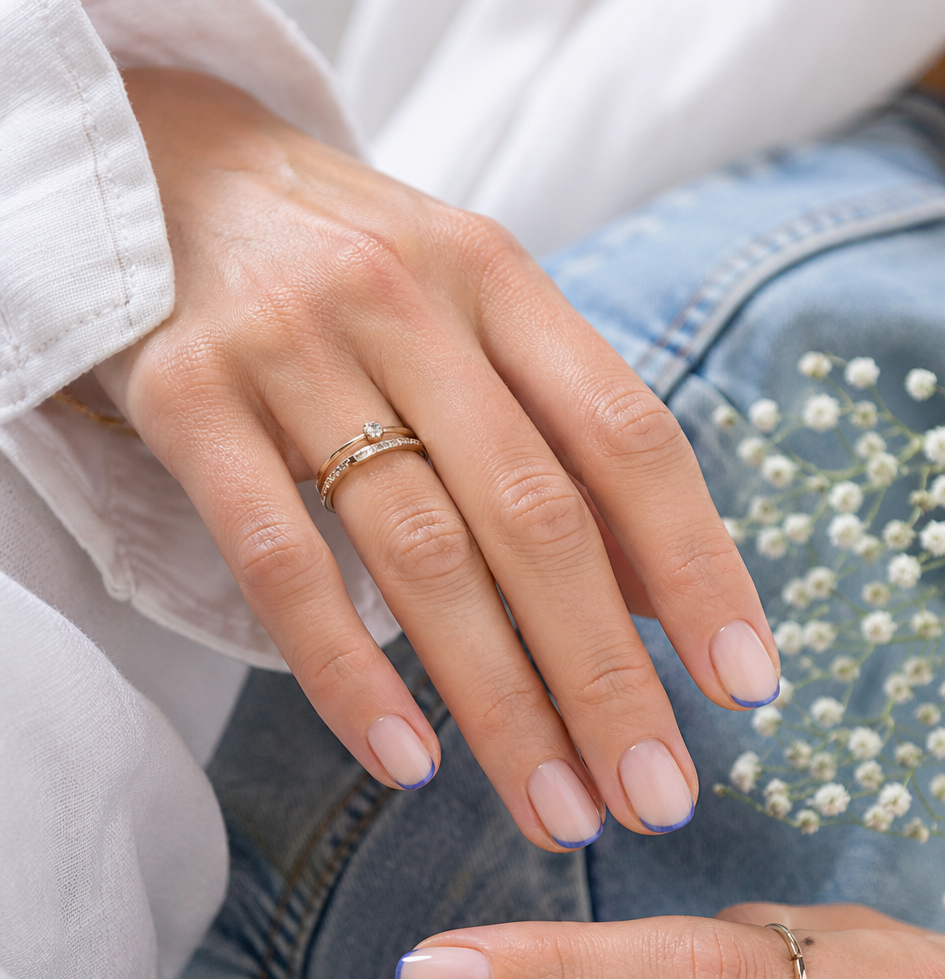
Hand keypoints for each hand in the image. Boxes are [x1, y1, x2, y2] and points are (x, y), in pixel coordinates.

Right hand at [93, 69, 778, 850]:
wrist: (166, 168)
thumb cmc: (345, 269)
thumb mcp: (470, 314)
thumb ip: (562, 440)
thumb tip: (669, 602)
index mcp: (499, 278)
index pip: (628, 437)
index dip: (699, 566)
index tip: (745, 688)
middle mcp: (407, 303)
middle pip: (537, 517)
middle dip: (609, 675)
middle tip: (657, 796)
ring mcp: (291, 348)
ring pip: (423, 554)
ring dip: (502, 703)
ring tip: (556, 811)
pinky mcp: (188, 397)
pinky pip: (281, 560)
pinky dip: (348, 671)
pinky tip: (407, 761)